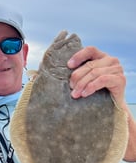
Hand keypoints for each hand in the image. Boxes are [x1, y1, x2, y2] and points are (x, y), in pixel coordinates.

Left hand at [67, 46, 135, 160]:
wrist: (111, 112)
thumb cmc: (95, 97)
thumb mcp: (82, 83)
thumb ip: (72, 75)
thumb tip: (41, 69)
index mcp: (101, 57)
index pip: (89, 50)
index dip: (78, 56)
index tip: (68, 66)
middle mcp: (110, 60)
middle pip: (90, 64)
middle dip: (77, 77)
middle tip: (70, 88)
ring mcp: (117, 69)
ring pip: (94, 72)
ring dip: (82, 84)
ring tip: (75, 94)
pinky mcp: (120, 80)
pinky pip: (103, 79)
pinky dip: (91, 87)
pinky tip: (85, 94)